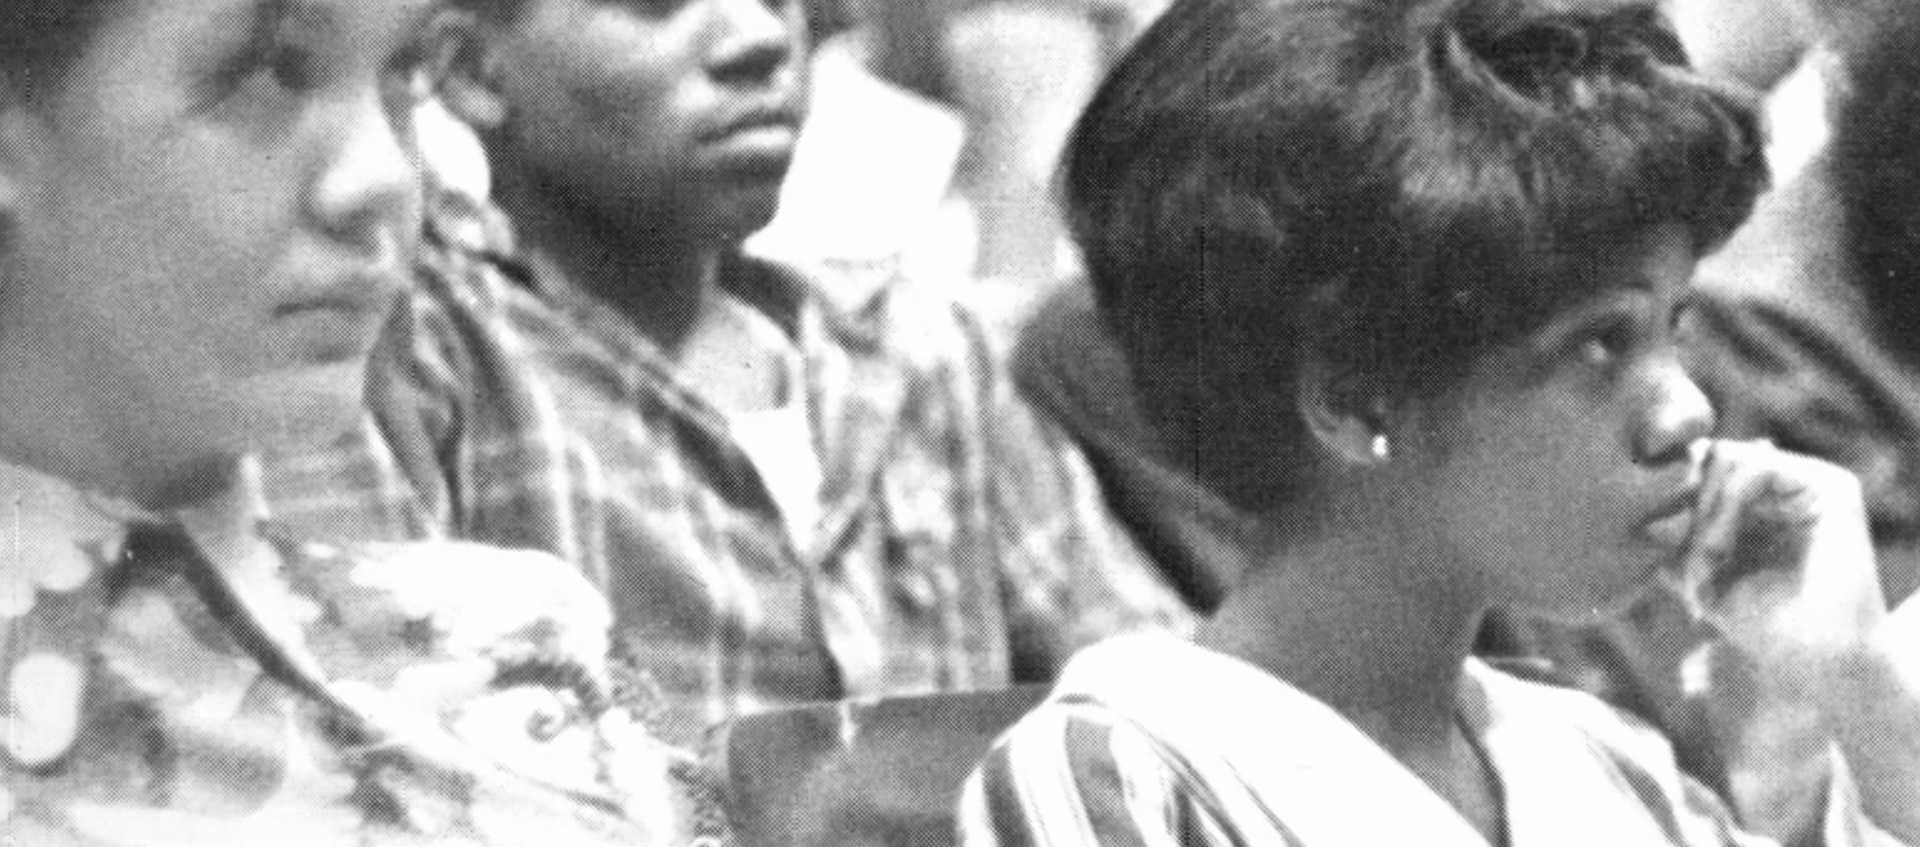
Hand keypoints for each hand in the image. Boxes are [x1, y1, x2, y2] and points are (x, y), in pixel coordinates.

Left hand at [1676, 439, 1886, 694]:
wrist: (1816, 664)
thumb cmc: (1757, 624)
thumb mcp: (1694, 569)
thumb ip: (1673, 527)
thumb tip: (1639, 486)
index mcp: (1763, 498)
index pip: (1699, 466)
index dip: (1668, 498)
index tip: (1657, 548)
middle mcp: (1790, 482)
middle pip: (1710, 456)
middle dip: (1684, 506)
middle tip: (1678, 560)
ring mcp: (1813, 480)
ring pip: (1727, 458)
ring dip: (1702, 514)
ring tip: (1702, 563)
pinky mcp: (1834, 488)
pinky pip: (1756, 469)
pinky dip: (1724, 509)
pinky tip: (1717, 551)